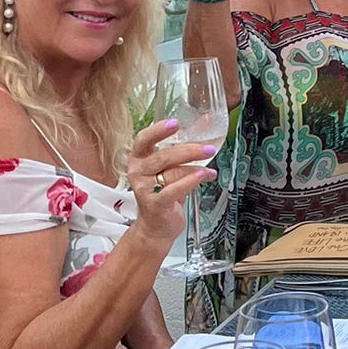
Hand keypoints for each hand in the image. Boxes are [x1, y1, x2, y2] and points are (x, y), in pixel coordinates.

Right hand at [126, 118, 217, 245]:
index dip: (158, 130)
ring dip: (196, 169)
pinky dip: (190, 182)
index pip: (143, 139)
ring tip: (210, 170)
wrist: (155, 226)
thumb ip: (183, 147)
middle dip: (189, 151)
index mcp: (139, 158)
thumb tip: (205, 122)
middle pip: (163, 156)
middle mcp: (138, 172)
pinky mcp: (154, 204)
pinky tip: (204, 176)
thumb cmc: (163, 192)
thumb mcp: (171, 167)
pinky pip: (174, 190)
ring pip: (172, 172)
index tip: (175, 123)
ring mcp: (144, 189)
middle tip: (208, 149)